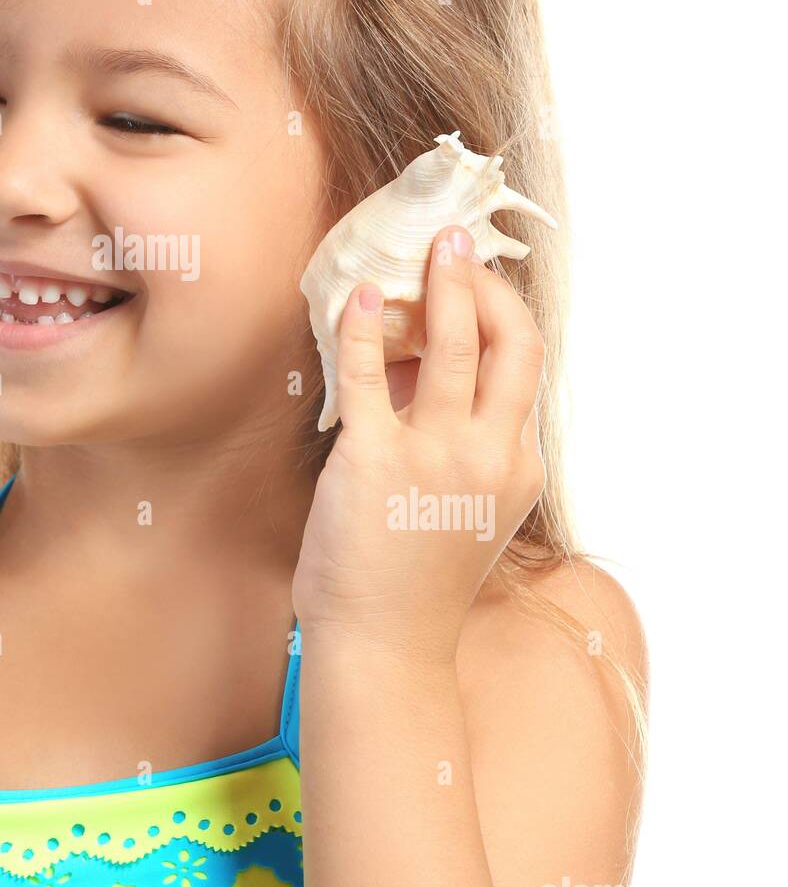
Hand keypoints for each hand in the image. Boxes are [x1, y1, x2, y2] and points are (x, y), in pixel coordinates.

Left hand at [293, 224, 547, 663]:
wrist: (384, 643)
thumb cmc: (415, 576)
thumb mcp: (467, 505)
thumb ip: (460, 439)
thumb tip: (420, 365)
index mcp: (518, 465)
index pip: (526, 366)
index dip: (505, 312)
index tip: (477, 281)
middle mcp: (491, 454)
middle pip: (510, 343)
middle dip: (485, 282)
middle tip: (456, 242)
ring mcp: (437, 456)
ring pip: (453, 345)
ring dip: (440, 286)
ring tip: (426, 248)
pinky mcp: (375, 461)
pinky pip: (370, 376)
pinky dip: (365, 328)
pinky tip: (360, 298)